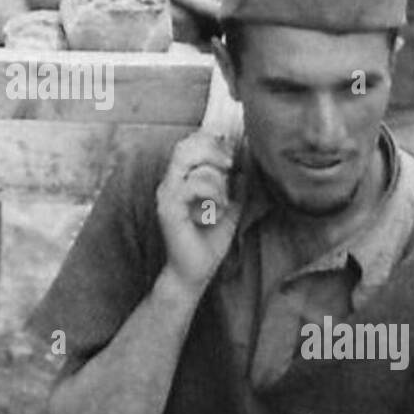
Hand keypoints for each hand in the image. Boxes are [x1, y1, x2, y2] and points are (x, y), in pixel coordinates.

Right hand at [156, 132, 242, 292]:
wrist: (194, 273)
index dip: (210, 140)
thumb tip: (247, 165)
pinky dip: (212, 193)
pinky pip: (192, 186)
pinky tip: (220, 209)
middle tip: (230, 164)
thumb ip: (236, 186)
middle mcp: (169, 183)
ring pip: (190, 163)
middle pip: (184, 146)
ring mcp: (166, 195)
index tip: (232, 153)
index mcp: (180, 180)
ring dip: (216, 177)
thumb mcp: (230, 208)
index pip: (188, 144)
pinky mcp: (168, 208)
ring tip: (224, 198)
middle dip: (213, 150)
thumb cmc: (208, 242)